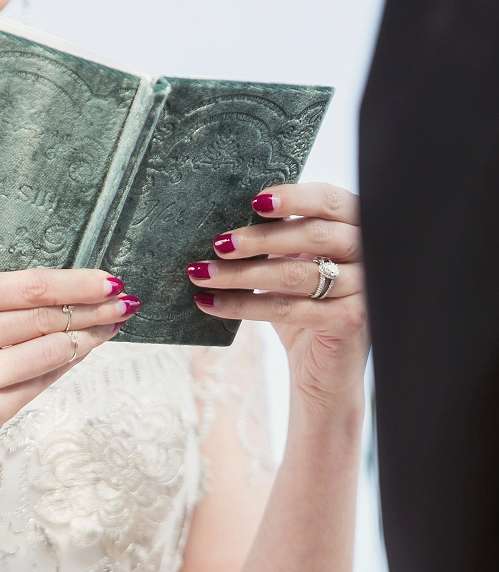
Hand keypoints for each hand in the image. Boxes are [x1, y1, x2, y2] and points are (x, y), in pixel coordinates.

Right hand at [0, 269, 137, 476]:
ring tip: (111, 326)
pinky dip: (65, 366)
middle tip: (125, 302)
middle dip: (92, 309)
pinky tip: (81, 353)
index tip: (109, 280)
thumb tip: (68, 295)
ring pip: (48, 351)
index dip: (76, 283)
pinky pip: (40, 383)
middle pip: (43, 317)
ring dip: (87, 338)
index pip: (27, 286)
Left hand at [187, 184, 368, 411]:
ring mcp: (363, 288)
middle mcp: (369, 254)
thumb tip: (229, 223)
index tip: (254, 202)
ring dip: (241, 274)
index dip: (294, 197)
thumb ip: (281, 243)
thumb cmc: (307, 311)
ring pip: (294, 275)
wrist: (326, 373)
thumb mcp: (296, 268)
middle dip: (259, 239)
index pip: (330, 201)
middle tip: (219, 244)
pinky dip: (243, 306)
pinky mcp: (350, 321)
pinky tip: (211, 304)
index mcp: (357, 228)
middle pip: (312, 235)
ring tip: (201, 274)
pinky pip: (287, 309)